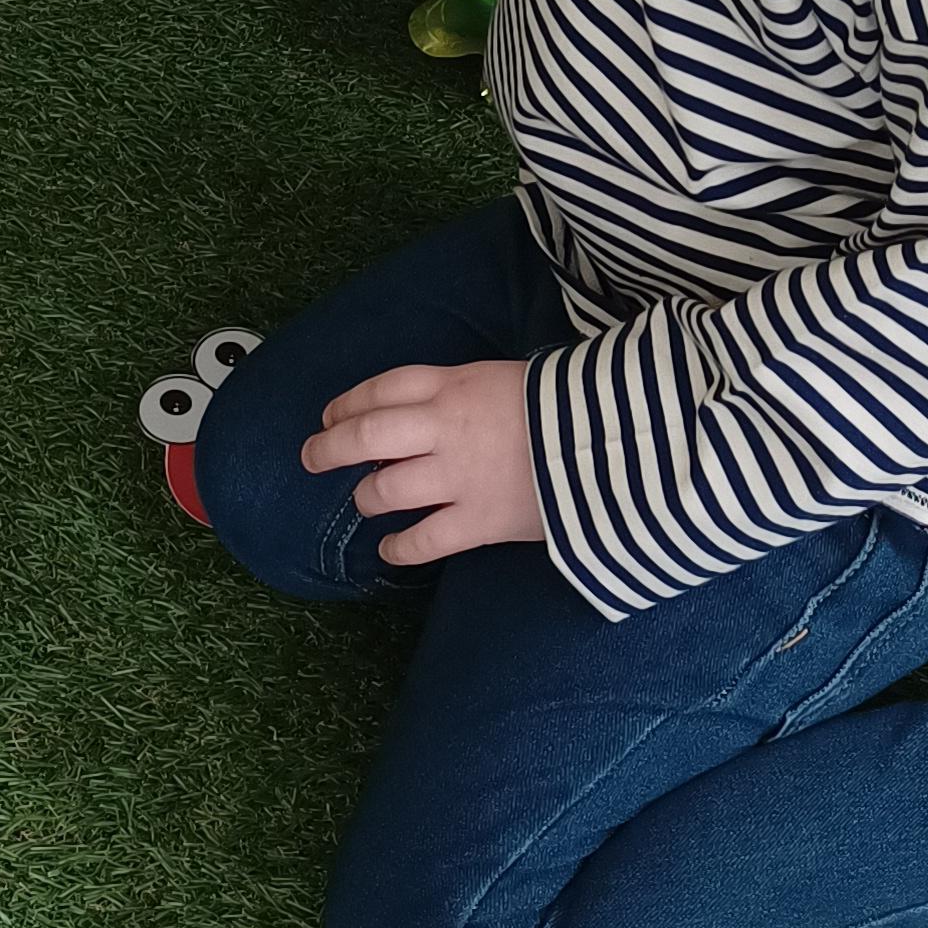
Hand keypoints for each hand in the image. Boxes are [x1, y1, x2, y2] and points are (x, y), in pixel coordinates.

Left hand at [302, 359, 545, 569]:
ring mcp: (458, 477)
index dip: (348, 403)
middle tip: (312, 457)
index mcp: (455, 386)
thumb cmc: (567, 405)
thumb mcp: (507, 379)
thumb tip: (428, 417)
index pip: (383, 389)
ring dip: (368, 496)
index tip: (331, 415)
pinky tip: (390, 549)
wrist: (615, 443)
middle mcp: (445, 429)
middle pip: (367, 435)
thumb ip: (464, 393)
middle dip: (330, 447)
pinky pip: (422, 540)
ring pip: (386, 488)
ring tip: (367, 500)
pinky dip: (399, 547)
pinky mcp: (478, 521)